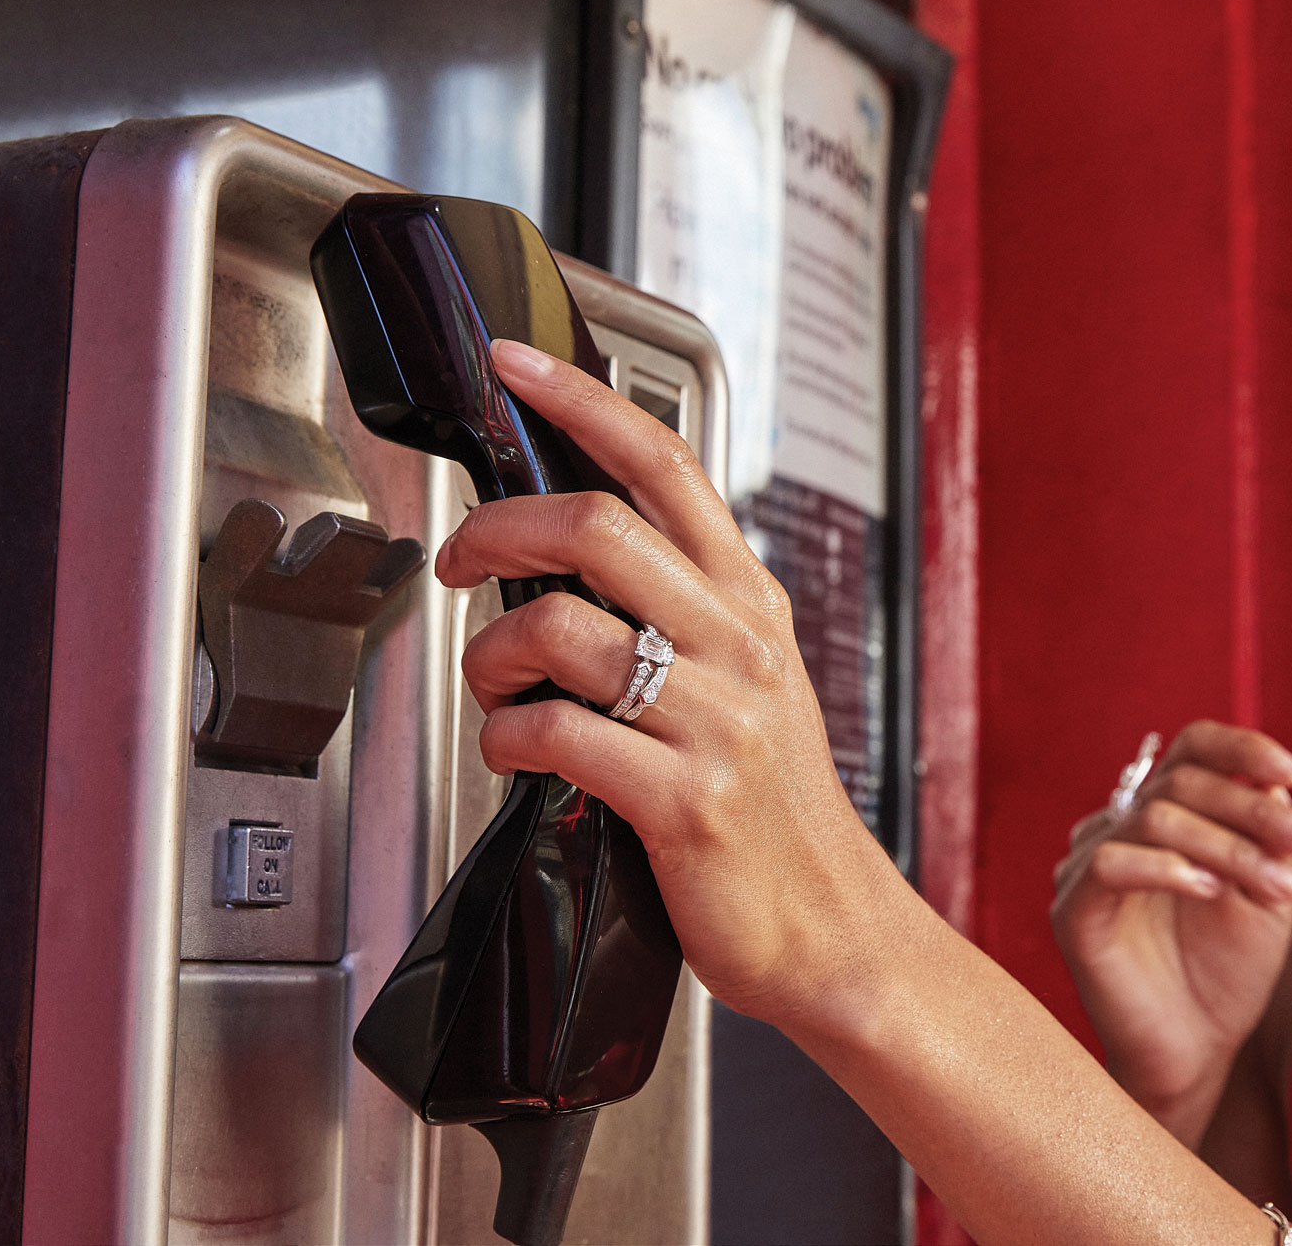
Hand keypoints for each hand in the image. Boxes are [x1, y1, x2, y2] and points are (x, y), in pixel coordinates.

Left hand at [434, 340, 910, 1028]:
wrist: (830, 925)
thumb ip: (687, 612)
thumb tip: (577, 551)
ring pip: (560, 628)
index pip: (667, 467)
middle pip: (597, 526)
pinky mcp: (684, 798)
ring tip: (496, 685)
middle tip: (461, 560)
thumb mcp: (751, 684)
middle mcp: (739, 646)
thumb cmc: (775, 810)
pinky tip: (520, 753)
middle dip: (498, 529)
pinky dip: (507, 738)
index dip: (583, 402)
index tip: (514, 365)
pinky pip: (555, 734)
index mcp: (751, 604)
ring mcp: (717, 720)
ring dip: (492, 655)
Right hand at [1051, 722, 1291, 1127]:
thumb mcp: (1267, 897)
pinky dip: (1167, 868)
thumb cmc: (1227, 975)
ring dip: (1228, 847)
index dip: (1240, 746)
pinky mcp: (1073, 910)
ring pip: (1154, 818)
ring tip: (1278, 889)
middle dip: (1255, 810)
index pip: (1191, 748)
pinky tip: (1210, 891)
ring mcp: (1088, 864)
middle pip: (1182, 781)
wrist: (1196, 1054)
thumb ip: (1270, 839)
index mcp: (1164, 814)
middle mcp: (1119, 826)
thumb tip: (1276, 784)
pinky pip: (1110, 863)